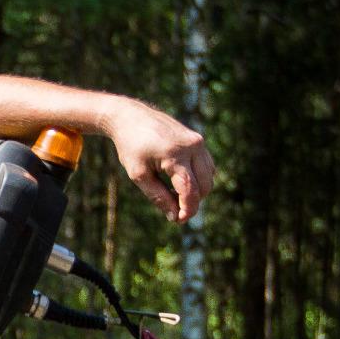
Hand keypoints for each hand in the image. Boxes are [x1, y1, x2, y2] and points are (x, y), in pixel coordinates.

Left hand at [103, 100, 216, 222]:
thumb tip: (175, 217)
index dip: (188, 209)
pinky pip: (207, 166)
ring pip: (209, 176)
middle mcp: (192, 146)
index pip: (190, 189)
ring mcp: (198, 141)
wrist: (131, 117)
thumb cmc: (131, 146)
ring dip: (197, 191)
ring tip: (174, 194)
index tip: (180, 221)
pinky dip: (199, 178)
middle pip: (204, 185)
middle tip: (175, 211)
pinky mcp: (198, 140)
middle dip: (193, 202)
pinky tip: (180, 182)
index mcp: (175, 154)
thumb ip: (158, 197)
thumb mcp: (139, 175)